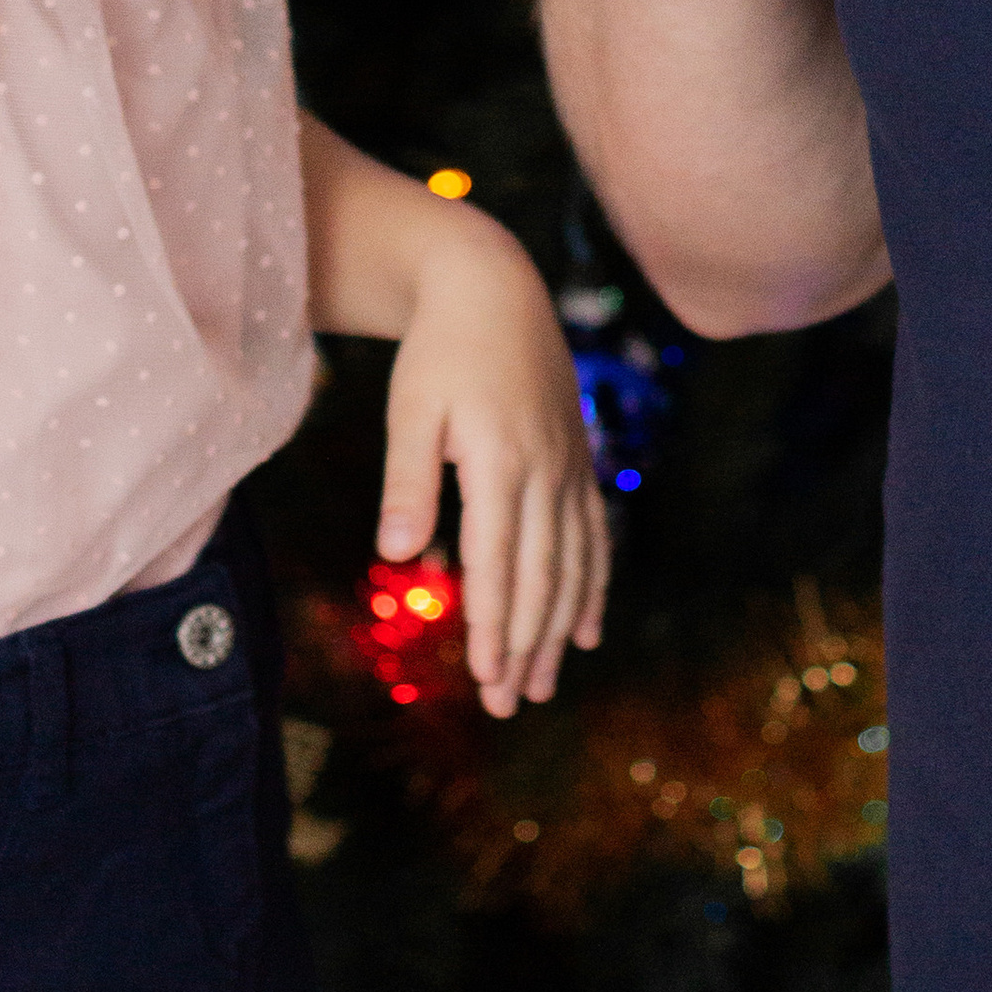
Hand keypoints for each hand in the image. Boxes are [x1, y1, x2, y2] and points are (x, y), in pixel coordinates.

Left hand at [377, 210, 609, 718]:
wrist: (494, 286)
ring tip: (545, 684)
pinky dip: (592, 585)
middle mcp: (545, 470)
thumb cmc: (440, 349)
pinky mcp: (577, 459)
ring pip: (572, 563)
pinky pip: (593, 535)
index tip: (487, 681)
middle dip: (527, 645)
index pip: (498, 564)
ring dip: (560, 629)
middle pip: (541, 575)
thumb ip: (408, 481)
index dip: (494, 627)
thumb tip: (397, 556)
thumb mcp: (411, 408)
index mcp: (500, 461)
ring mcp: (568, 466)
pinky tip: (587, 629)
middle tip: (511, 704)